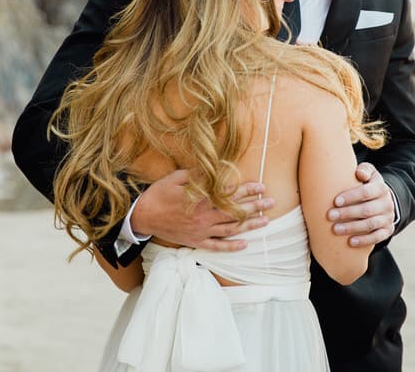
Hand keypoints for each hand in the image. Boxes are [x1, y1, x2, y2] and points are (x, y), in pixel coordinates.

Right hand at [131, 169, 274, 250]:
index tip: (261, 186)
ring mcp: (201, 231)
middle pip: (234, 212)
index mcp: (200, 199)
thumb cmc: (160, 193)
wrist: (143, 216)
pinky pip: (217, 246)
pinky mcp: (196, 241)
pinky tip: (245, 245)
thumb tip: (216, 166)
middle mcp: (203, 216)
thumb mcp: (177, 178)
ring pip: (230, 229)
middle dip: (255, 207)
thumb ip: (198, 175)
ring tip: (265, 221)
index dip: (246, 190)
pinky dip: (231, 247)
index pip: (229, 194)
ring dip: (249, 226)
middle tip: (271, 202)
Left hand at [327, 163, 395, 246]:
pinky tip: (350, 242)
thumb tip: (359, 173)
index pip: (366, 192)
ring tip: (335, 229)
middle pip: (367, 210)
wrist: (384, 199)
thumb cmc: (368, 184)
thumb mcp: (369, 173)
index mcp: (380, 187)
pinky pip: (377, 237)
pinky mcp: (388, 230)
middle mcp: (387, 203)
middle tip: (330, 216)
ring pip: (371, 224)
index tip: (336, 201)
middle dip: (347, 213)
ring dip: (352, 228)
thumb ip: (364, 170)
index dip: (351, 197)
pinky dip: (364, 240)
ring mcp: (388, 218)